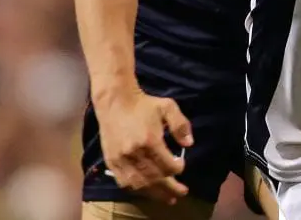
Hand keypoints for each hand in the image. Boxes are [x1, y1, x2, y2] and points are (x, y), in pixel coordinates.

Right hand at [94, 87, 192, 203]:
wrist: (115, 102)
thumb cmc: (144, 104)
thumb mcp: (168, 107)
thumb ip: (181, 125)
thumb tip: (189, 144)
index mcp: (150, 141)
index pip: (167, 165)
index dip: (177, 168)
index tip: (181, 165)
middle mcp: (134, 153)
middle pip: (155, 178)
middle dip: (170, 188)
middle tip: (182, 193)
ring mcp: (121, 160)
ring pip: (140, 184)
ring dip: (155, 193)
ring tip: (168, 198)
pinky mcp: (111, 162)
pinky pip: (124, 182)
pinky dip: (137, 189)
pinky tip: (147, 191)